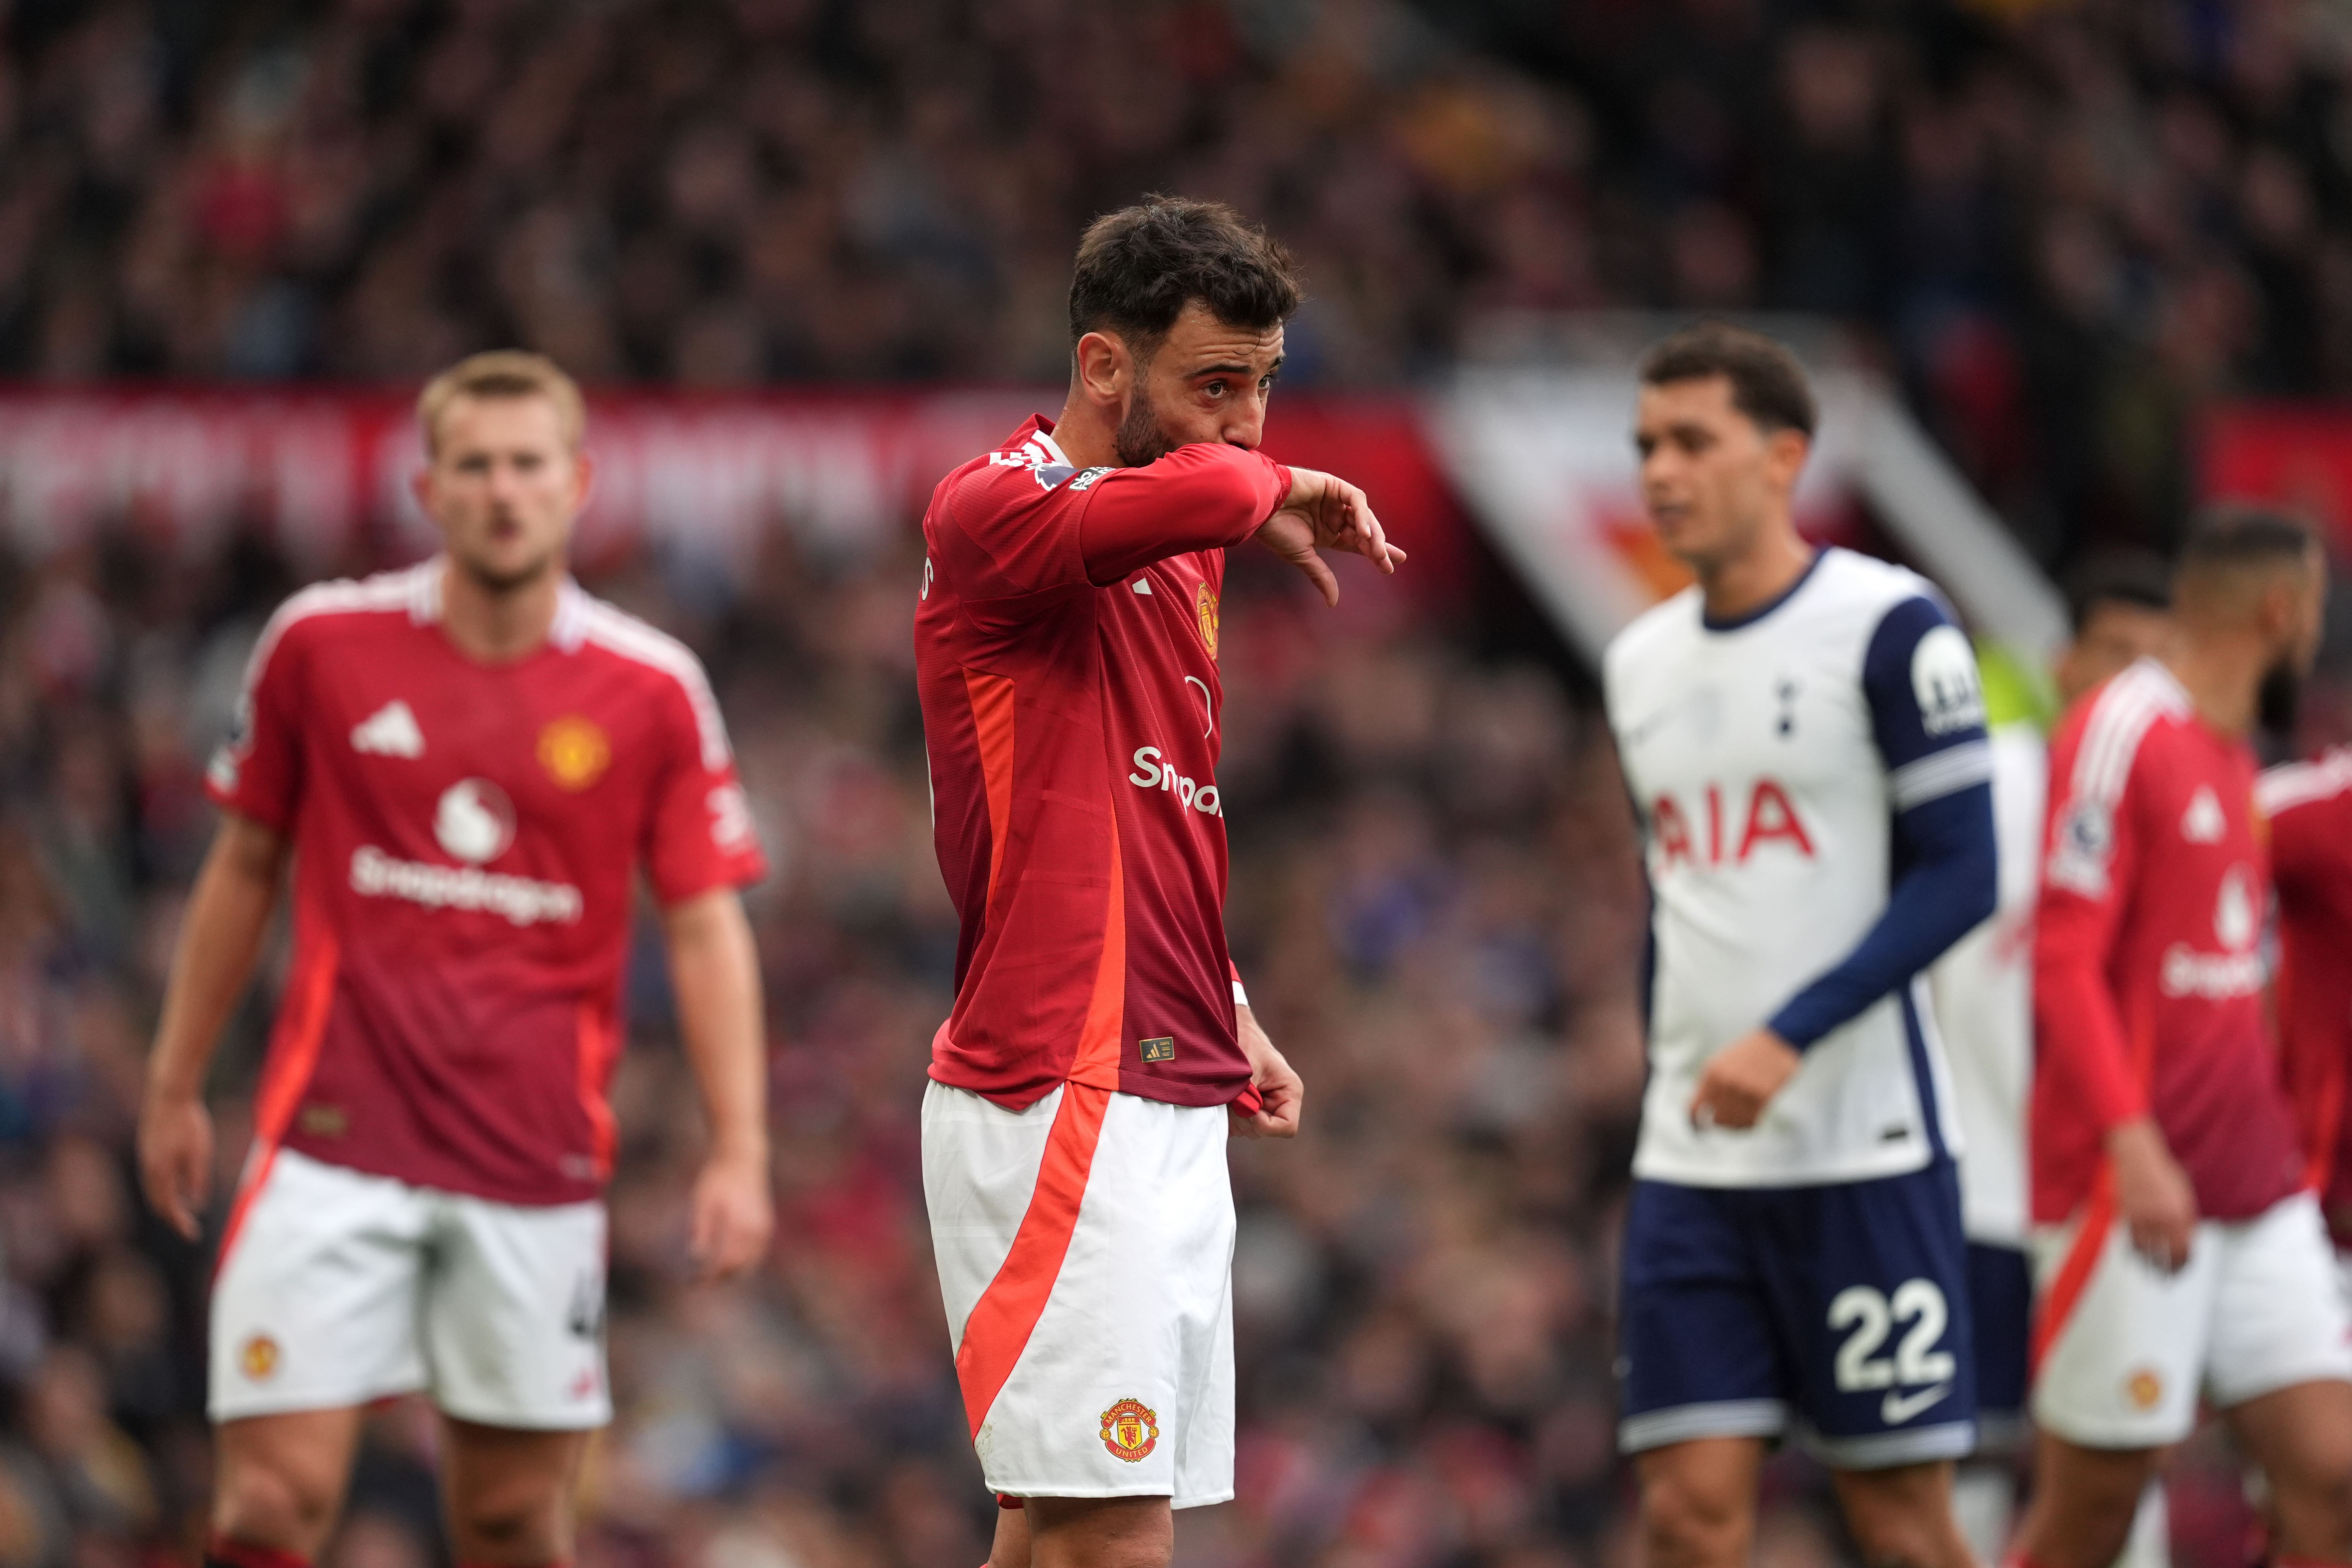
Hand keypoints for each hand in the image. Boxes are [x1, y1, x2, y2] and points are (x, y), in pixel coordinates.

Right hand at [138, 1090, 213, 1240]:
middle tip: (187, 1228)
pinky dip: (164, 1187)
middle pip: (158, 1203)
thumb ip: (197, 1180)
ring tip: (182, 1211)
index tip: (193, 1236)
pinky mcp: (148, 1147)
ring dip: (167, 1203)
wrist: (169, 1093)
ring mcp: (146, 1158)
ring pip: (154, 1189)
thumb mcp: (199, 1154)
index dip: (181, 1224)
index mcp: (160, 1174)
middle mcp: (148, 1169)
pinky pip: (153, 1176)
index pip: (169, 1208)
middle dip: (172, 1217)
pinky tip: (177, 1186)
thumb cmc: (188, 1123)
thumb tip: (196, 1204)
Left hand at [688, 1145, 772, 1279]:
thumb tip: (697, 1258)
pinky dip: (744, 1263)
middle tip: (699, 1284)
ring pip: (750, 1263)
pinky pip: (757, 1253)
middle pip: (738, 1268)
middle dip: (719, 1279)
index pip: (723, 1264)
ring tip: (713, 1276)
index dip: (707, 1278)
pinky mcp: (766, 1224)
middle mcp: (755, 1231)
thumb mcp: (702, 1202)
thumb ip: (701, 1230)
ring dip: (732, 1273)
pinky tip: (730, 1262)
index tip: (692, 1283)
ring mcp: (764, 1228)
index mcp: (738, 1226)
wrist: (741, 1158)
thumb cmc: (717, 1178)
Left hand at [1231, 1005, 1302, 1138]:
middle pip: (1264, 1131)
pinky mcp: (1247, 1108)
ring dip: (1234, 1116)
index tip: (1249, 1110)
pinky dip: (1227, 1116)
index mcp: (1290, 1091)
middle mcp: (1279, 1102)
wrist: (1230, 1028)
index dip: (1266, 1125)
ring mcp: (1262, 1107)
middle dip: (1245, 1118)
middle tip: (1232, 1096)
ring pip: (1249, 1130)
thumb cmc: (1244, 1042)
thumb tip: (1237, 1120)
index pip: (1287, 1127)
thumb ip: (1246, 1095)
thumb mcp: (1247, 1068)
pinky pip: (1236, 1125)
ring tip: (1228, 1091)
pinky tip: (1223, 1096)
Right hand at [1254, 467, 1405, 605]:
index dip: (1376, 554)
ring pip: (1363, 515)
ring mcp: (1334, 499)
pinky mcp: (1332, 484)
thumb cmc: (1275, 531)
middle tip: (1390, 562)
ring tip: (1377, 552)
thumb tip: (1333, 603)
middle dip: (1379, 546)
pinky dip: (1361, 514)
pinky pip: (1355, 499)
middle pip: (1365, 531)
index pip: (1358, 544)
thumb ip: (1321, 576)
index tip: (1390, 568)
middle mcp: (1333, 516)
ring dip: (1372, 534)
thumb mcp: (1303, 557)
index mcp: (1328, 533)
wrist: (1260, 507)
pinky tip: (1364, 532)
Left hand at [1688, 1029, 1801, 1130]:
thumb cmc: (1749, 1054)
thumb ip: (1711, 1085)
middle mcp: (1726, 1081)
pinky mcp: (1763, 1095)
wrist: (1777, 1040)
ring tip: (1741, 1121)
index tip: (1700, 1129)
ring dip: (1737, 1126)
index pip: (1695, 1107)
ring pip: (1734, 1122)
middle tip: (1729, 1122)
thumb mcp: (1722, 1063)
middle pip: (1716, 1119)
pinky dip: (1749, 1125)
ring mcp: (1744, 1088)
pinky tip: (1752, 1121)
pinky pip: (1750, 1121)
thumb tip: (1702, 1110)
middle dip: (1721, 1124)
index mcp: (1712, 1072)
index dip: (1695, 1122)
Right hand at [2107, 1118, 2195, 1271]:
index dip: (2184, 1263)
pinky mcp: (2126, 1216)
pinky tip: (2138, 1255)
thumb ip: (2187, 1216)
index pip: (2185, 1249)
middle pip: (2166, 1255)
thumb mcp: (2183, 1193)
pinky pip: (2133, 1240)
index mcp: (2181, 1213)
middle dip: (2169, 1269)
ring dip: (2151, 1264)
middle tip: (2169, 1277)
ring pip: (2147, 1251)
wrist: (2136, 1156)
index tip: (2184, 1268)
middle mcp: (2162, 1219)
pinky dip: (2136, 1251)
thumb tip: (2188, 1236)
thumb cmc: (2160, 1170)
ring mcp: (2143, 1218)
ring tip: (2153, 1272)